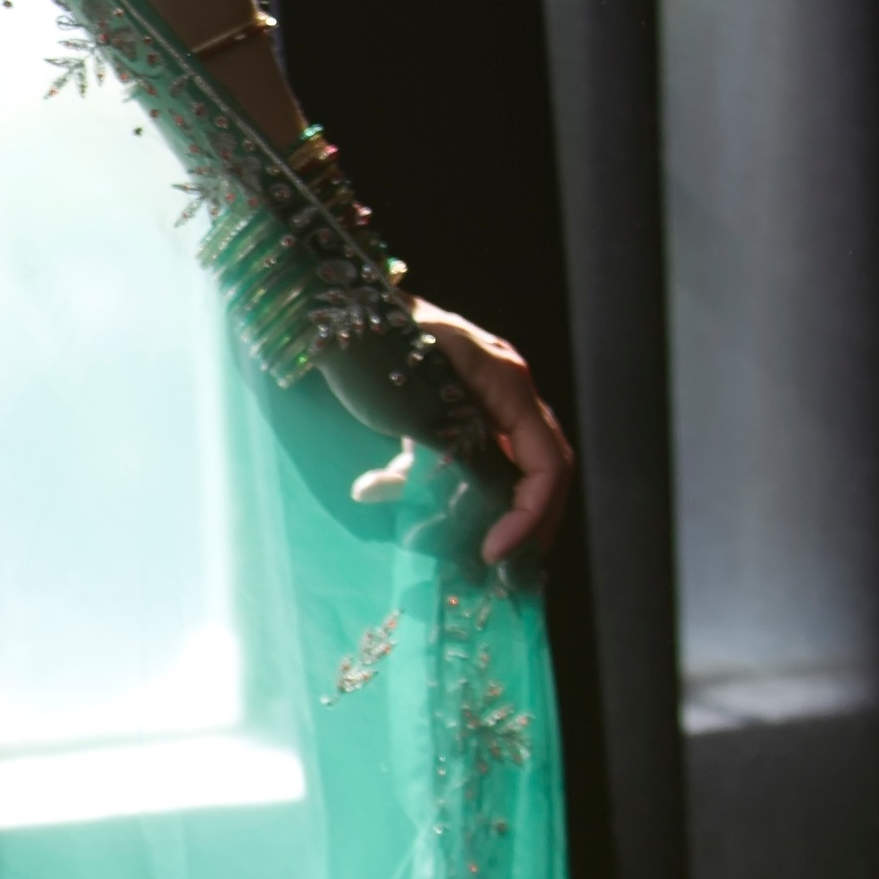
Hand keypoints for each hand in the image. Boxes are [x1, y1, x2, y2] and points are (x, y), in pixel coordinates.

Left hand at [341, 295, 573, 572]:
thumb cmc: (371, 343)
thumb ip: (444, 454)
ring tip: (465, 555)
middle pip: (538, 470)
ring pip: (503, 469)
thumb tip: (442, 511)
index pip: (546, 463)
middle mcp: (504, 392)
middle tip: (501, 571)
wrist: (332, 307)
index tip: (492, 552)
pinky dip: (443, 492)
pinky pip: (463, 458)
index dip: (529, 515)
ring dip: (488, 514)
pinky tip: (399, 511)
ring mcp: (480, 399)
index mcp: (507, 384)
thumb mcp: (412, 402)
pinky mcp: (449, 409)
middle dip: (524, 524)